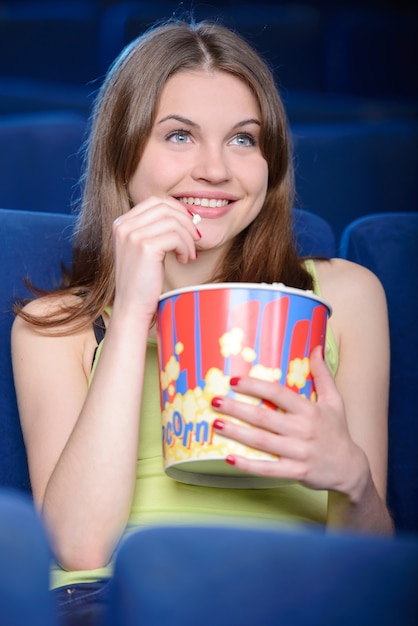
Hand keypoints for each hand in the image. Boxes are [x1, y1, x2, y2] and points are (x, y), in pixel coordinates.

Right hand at [112, 196, 199, 317]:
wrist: (132, 306)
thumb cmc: (142, 281)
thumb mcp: (143, 249)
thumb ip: (155, 230)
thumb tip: (186, 215)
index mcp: (122, 223)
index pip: (155, 202)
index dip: (177, 210)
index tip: (188, 226)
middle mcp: (124, 226)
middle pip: (165, 207)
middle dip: (186, 221)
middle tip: (195, 238)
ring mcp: (132, 235)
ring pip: (173, 222)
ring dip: (188, 238)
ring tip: (188, 254)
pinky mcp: (145, 247)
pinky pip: (176, 237)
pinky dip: (186, 247)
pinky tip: (184, 260)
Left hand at [211, 346, 366, 495]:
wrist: (350, 470)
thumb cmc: (338, 432)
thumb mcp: (335, 401)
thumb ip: (323, 374)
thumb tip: (316, 347)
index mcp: (309, 411)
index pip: (278, 394)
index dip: (255, 386)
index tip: (234, 381)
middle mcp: (303, 430)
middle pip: (264, 417)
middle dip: (237, 408)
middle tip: (214, 400)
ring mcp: (299, 453)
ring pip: (262, 441)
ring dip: (236, 433)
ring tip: (216, 424)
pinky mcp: (296, 473)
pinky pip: (268, 469)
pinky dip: (248, 465)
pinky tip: (229, 458)